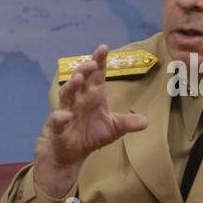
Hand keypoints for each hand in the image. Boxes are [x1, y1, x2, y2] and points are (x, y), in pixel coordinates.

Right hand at [36, 44, 149, 195]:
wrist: (72, 154)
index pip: (96, 75)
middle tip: (92, 63)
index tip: (103, 48)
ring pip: (66, 95)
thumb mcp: (114, 129)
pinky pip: (56, 120)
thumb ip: (127, 122)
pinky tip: (65, 116)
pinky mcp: (58, 128)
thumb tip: (146, 121)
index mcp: (93, 96)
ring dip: (71, 86)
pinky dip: (59, 117)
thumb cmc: (91, 135)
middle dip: (84, 70)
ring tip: (77, 78)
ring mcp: (66, 112)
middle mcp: (78, 100)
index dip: (99, 61)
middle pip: (80, 80)